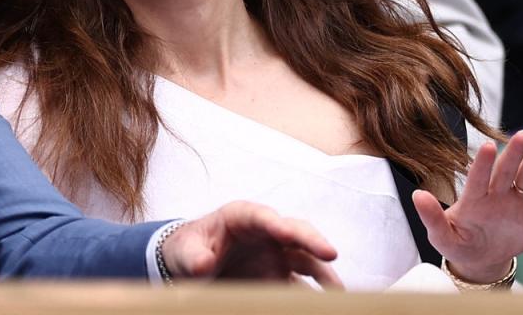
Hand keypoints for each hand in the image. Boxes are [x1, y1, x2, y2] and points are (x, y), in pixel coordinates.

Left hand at [159, 201, 342, 286]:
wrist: (192, 266)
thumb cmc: (188, 249)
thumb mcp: (183, 252)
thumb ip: (193, 257)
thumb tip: (203, 264)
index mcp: (241, 218)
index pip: (261, 216)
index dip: (276, 224)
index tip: (286, 232)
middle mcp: (267, 234)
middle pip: (295, 233)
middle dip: (312, 242)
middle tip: (330, 253)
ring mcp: (276, 257)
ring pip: (307, 261)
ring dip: (323, 274)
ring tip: (338, 293)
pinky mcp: (279, 279)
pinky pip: (300, 287)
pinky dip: (311, 298)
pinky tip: (324, 306)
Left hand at [412, 129, 522, 282]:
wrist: (479, 260)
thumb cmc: (457, 243)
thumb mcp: (442, 235)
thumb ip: (431, 216)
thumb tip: (417, 195)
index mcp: (474, 198)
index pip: (479, 177)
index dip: (484, 164)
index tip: (488, 146)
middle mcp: (497, 195)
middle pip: (506, 171)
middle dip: (513, 155)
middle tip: (522, 135)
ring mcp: (517, 203)